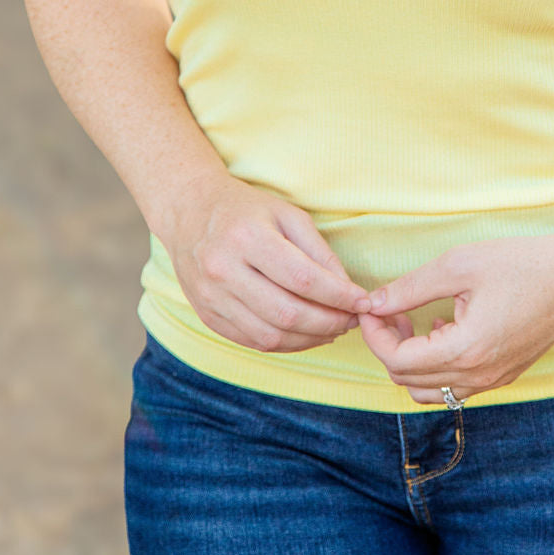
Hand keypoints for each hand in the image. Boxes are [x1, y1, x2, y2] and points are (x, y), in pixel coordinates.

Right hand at [161, 174, 371, 352]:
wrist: (189, 213)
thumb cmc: (247, 211)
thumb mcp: (288, 215)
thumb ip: (320, 252)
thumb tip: (349, 290)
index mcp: (247, 238)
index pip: (303, 279)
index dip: (339, 296)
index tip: (364, 302)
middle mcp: (224, 270)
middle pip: (287, 313)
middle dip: (329, 322)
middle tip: (352, 320)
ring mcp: (211, 297)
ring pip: (270, 335)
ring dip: (310, 339)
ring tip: (333, 329)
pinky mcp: (207, 316)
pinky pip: (253, 342)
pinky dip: (286, 344)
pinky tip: (306, 334)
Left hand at [358, 234, 553, 403]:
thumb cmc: (522, 264)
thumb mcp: (459, 265)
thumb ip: (411, 287)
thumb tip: (374, 302)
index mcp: (466, 351)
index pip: (397, 362)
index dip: (375, 334)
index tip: (371, 306)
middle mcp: (479, 377)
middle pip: (408, 380)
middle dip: (389, 346)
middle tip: (390, 309)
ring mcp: (494, 381)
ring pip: (429, 391)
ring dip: (411, 361)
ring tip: (416, 321)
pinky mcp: (504, 376)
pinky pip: (455, 387)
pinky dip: (437, 366)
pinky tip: (445, 327)